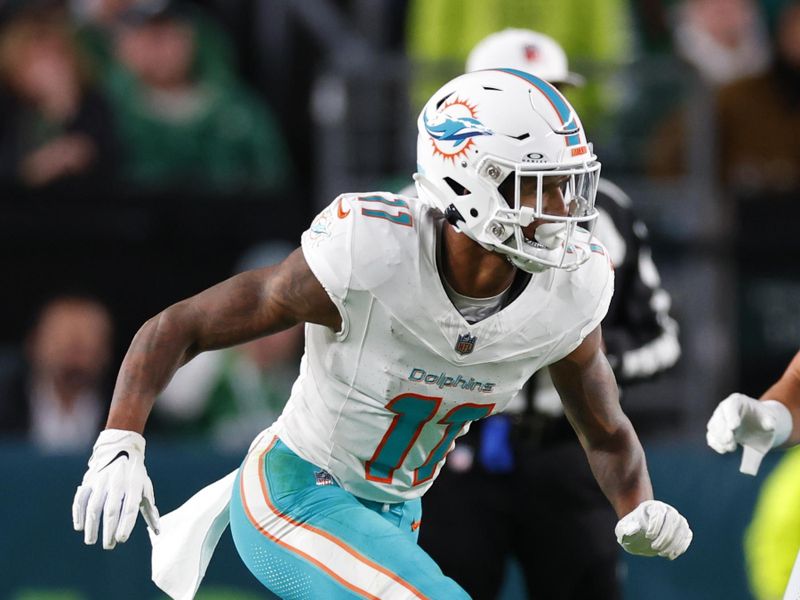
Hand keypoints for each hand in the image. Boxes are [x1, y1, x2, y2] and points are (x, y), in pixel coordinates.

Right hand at [72, 429, 159, 549]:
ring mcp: (101, 481)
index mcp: (133, 485)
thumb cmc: (136, 475)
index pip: (129, 508)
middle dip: (109, 530)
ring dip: (91, 525)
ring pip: (94, 506)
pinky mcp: (89, 480)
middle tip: (108, 545)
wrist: (121, 449)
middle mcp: (117, 483)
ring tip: (91, 541)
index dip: (125, 525)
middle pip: (111, 510)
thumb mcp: (145, 488)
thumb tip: (157, 531)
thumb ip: (149, 510)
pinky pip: (81, 498)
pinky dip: (78, 513)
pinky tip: (79, 526)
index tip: (121, 540)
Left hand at [615, 500, 691, 559]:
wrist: (639, 532)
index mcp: (651, 506)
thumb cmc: (630, 529)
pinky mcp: (682, 530)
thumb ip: (626, 529)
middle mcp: (667, 510)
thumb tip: (635, 529)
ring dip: (674, 542)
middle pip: (673, 519)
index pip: (659, 511)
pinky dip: (681, 546)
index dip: (656, 524)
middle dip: (665, 535)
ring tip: (661, 553)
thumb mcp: (622, 529)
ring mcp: (676, 519)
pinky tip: (670, 556)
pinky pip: (687, 535)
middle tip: (654, 548)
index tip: (648, 536)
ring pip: (682, 527)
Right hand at [706, 393, 792, 474]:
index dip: (730, 416)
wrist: (759, 425)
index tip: (733, 427)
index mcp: (737, 401)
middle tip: (731, 441)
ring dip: (720, 439)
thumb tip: (770, 426)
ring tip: (732, 447)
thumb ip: (770, 421)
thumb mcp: (770, 419)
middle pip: (718, 418)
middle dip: (723, 431)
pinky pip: (711, 437)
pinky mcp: (716, 432)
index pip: (730, 406)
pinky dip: (716, 444)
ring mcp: (718, 419)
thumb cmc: (763, 419)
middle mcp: (724, 408)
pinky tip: (724, 449)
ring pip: (713, 428)